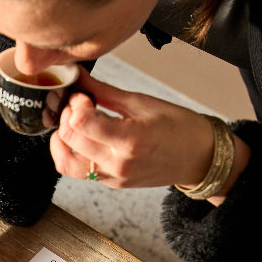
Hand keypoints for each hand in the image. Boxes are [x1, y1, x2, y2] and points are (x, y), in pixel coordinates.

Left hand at [49, 71, 215, 189]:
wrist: (200, 158)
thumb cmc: (179, 128)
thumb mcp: (142, 102)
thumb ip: (104, 92)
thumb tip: (79, 78)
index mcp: (130, 140)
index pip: (80, 123)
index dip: (75, 104)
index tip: (84, 96)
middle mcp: (117, 164)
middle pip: (69, 140)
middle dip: (66, 117)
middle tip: (79, 105)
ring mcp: (112, 177)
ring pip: (66, 162)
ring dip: (62, 139)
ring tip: (75, 124)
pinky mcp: (110, 183)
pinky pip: (78, 171)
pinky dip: (72, 151)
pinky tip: (83, 137)